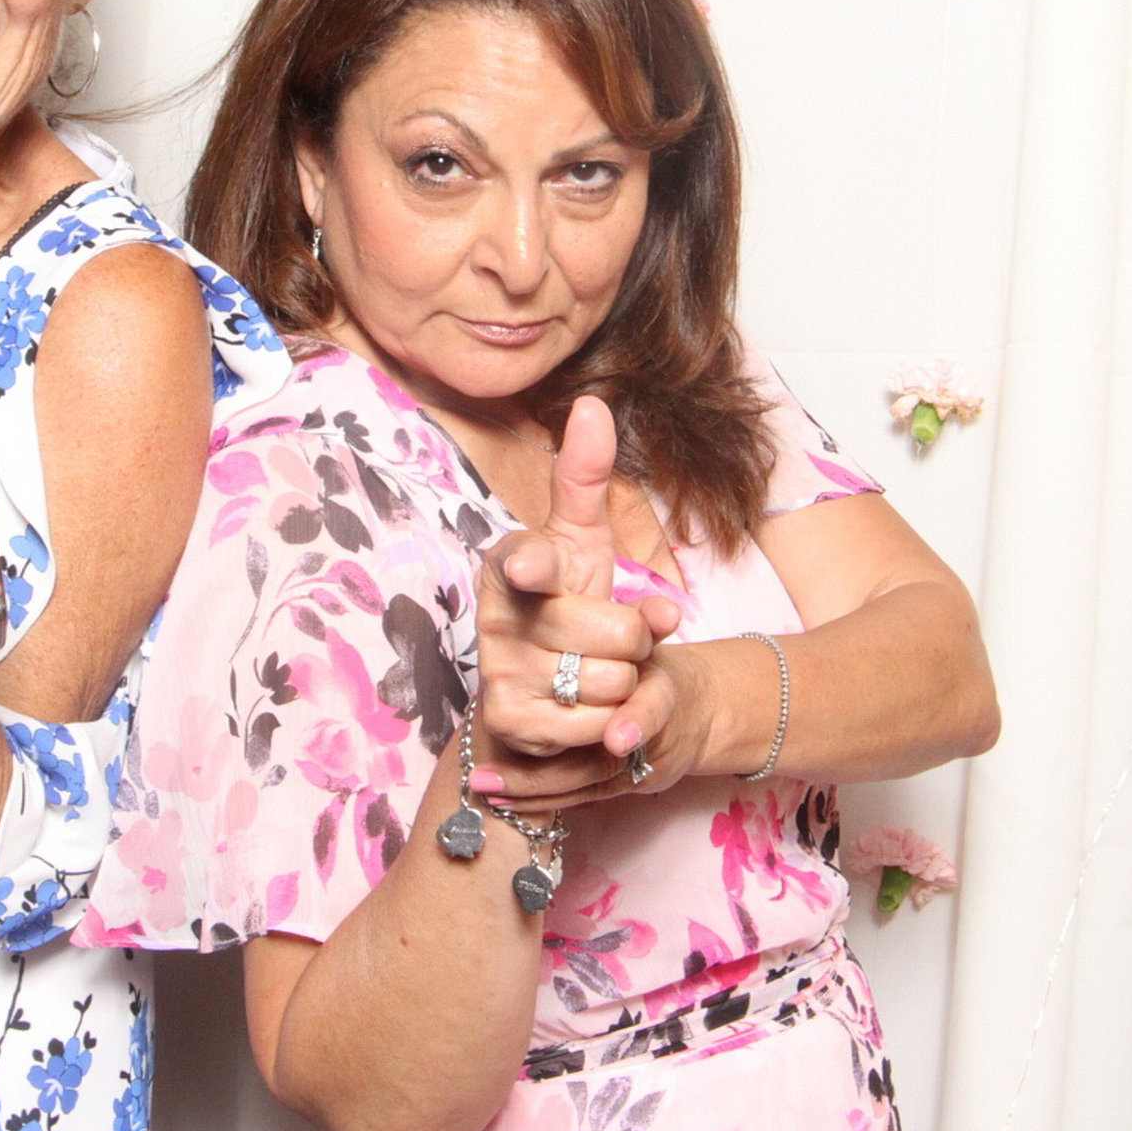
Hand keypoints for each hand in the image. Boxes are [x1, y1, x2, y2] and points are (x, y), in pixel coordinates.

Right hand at [473, 396, 681, 797]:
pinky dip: (612, 722)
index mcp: (510, 562)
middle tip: (618, 638)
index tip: (534, 572)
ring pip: (610, 681)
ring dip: (625, 682)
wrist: (537, 697)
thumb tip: (592, 404)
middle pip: (611, 631)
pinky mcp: (511, 721)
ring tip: (600, 674)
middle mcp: (495, 615)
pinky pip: (596, 727)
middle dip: (636, 640)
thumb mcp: (581, 541)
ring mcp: (499, 671)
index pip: (525, 560)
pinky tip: (588, 710)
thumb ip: (584, 478)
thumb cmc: (564, 605)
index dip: (535, 567)